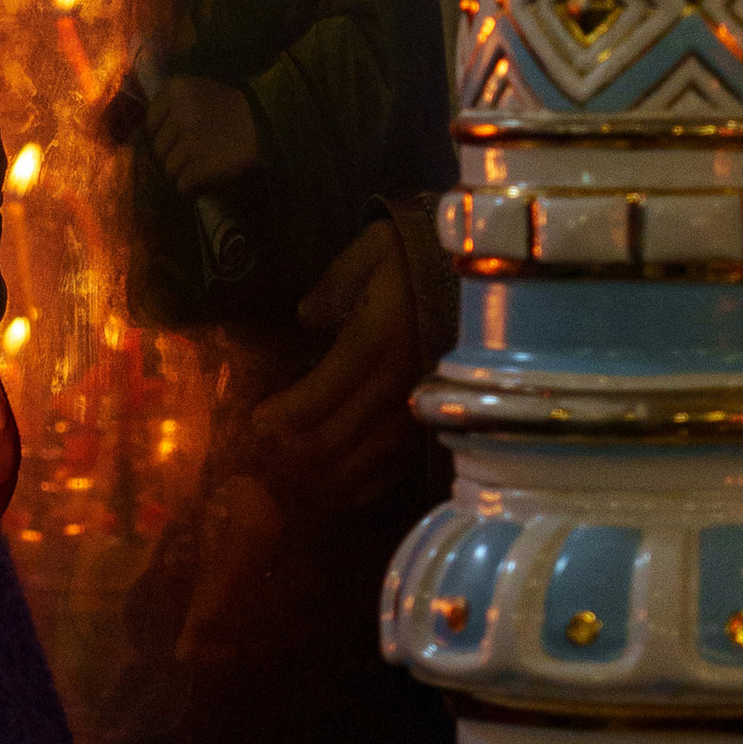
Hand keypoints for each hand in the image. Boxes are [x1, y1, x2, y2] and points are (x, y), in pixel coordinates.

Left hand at [144, 74, 258, 196]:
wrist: (269, 122)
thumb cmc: (240, 103)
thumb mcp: (204, 87)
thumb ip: (178, 102)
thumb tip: (154, 130)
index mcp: (176, 89)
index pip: (152, 119)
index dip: (161, 133)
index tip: (173, 140)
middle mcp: (177, 113)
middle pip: (159, 146)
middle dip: (170, 155)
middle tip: (186, 160)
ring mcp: (187, 141)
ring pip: (169, 167)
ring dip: (180, 173)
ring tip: (195, 174)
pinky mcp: (198, 165)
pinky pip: (183, 182)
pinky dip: (189, 187)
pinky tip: (198, 186)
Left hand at [247, 213, 418, 497]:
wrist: (485, 269)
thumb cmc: (419, 254)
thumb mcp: (373, 249)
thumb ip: (335, 284)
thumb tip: (306, 318)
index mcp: (380, 336)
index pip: (325, 388)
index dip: (288, 413)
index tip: (256, 423)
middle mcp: (402, 378)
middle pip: (342, 432)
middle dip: (299, 450)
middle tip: (266, 457)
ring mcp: (422, 403)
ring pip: (370, 457)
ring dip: (328, 475)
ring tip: (294, 482)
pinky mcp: (437, 416)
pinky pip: (401, 462)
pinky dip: (370, 484)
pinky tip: (344, 494)